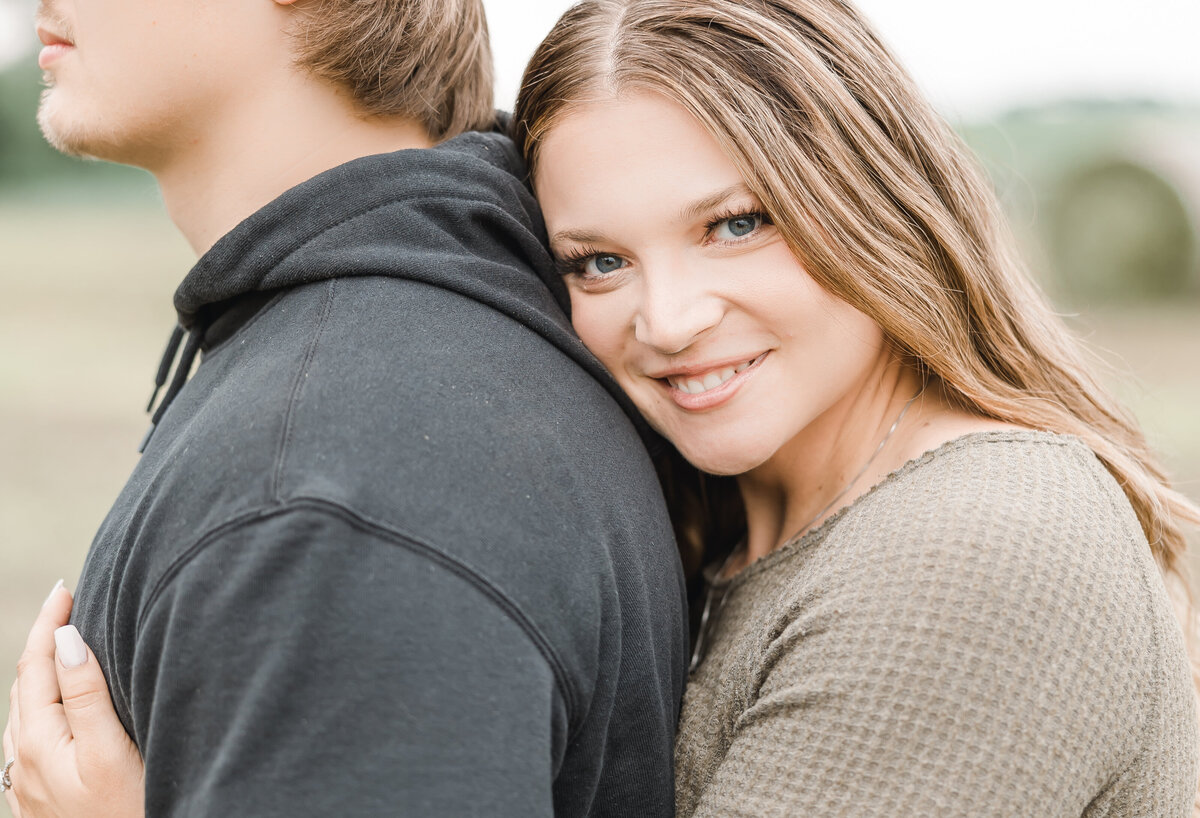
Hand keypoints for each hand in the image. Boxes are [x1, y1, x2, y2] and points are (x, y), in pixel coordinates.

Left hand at [2, 583, 143, 817]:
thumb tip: (64, 637)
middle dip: (42, 643)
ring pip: (23, 716)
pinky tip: (58, 713)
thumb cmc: (129, 811)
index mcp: (38, 743)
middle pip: (23, 687)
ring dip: (39, 676)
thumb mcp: (112, 750)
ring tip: (62, 648)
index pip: (36, 665)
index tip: (66, 588)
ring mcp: (27, 787)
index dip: (49, 623)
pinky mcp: (40, 802)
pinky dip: (42, 709)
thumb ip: (86, 694)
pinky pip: (30, 741)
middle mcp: (21, 763)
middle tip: (67, 605)